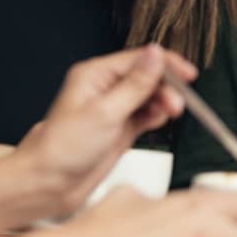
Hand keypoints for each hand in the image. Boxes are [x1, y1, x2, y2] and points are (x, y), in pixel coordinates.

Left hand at [18, 45, 194, 214]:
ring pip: (149, 96)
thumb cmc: (63, 147)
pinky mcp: (120, 128)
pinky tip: (159, 122)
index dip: (165, 65)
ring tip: (170, 114)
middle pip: (147, 76)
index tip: (188, 74)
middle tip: (177, 105)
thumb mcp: (105, 112)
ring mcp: (114, 108)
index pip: (138, 59)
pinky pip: (146, 115)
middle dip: (166, 88)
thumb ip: (135, 84)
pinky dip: (157, 117)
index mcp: (95, 74)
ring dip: (163, 102)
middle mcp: (105, 88)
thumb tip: (155, 54)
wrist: (49, 182)